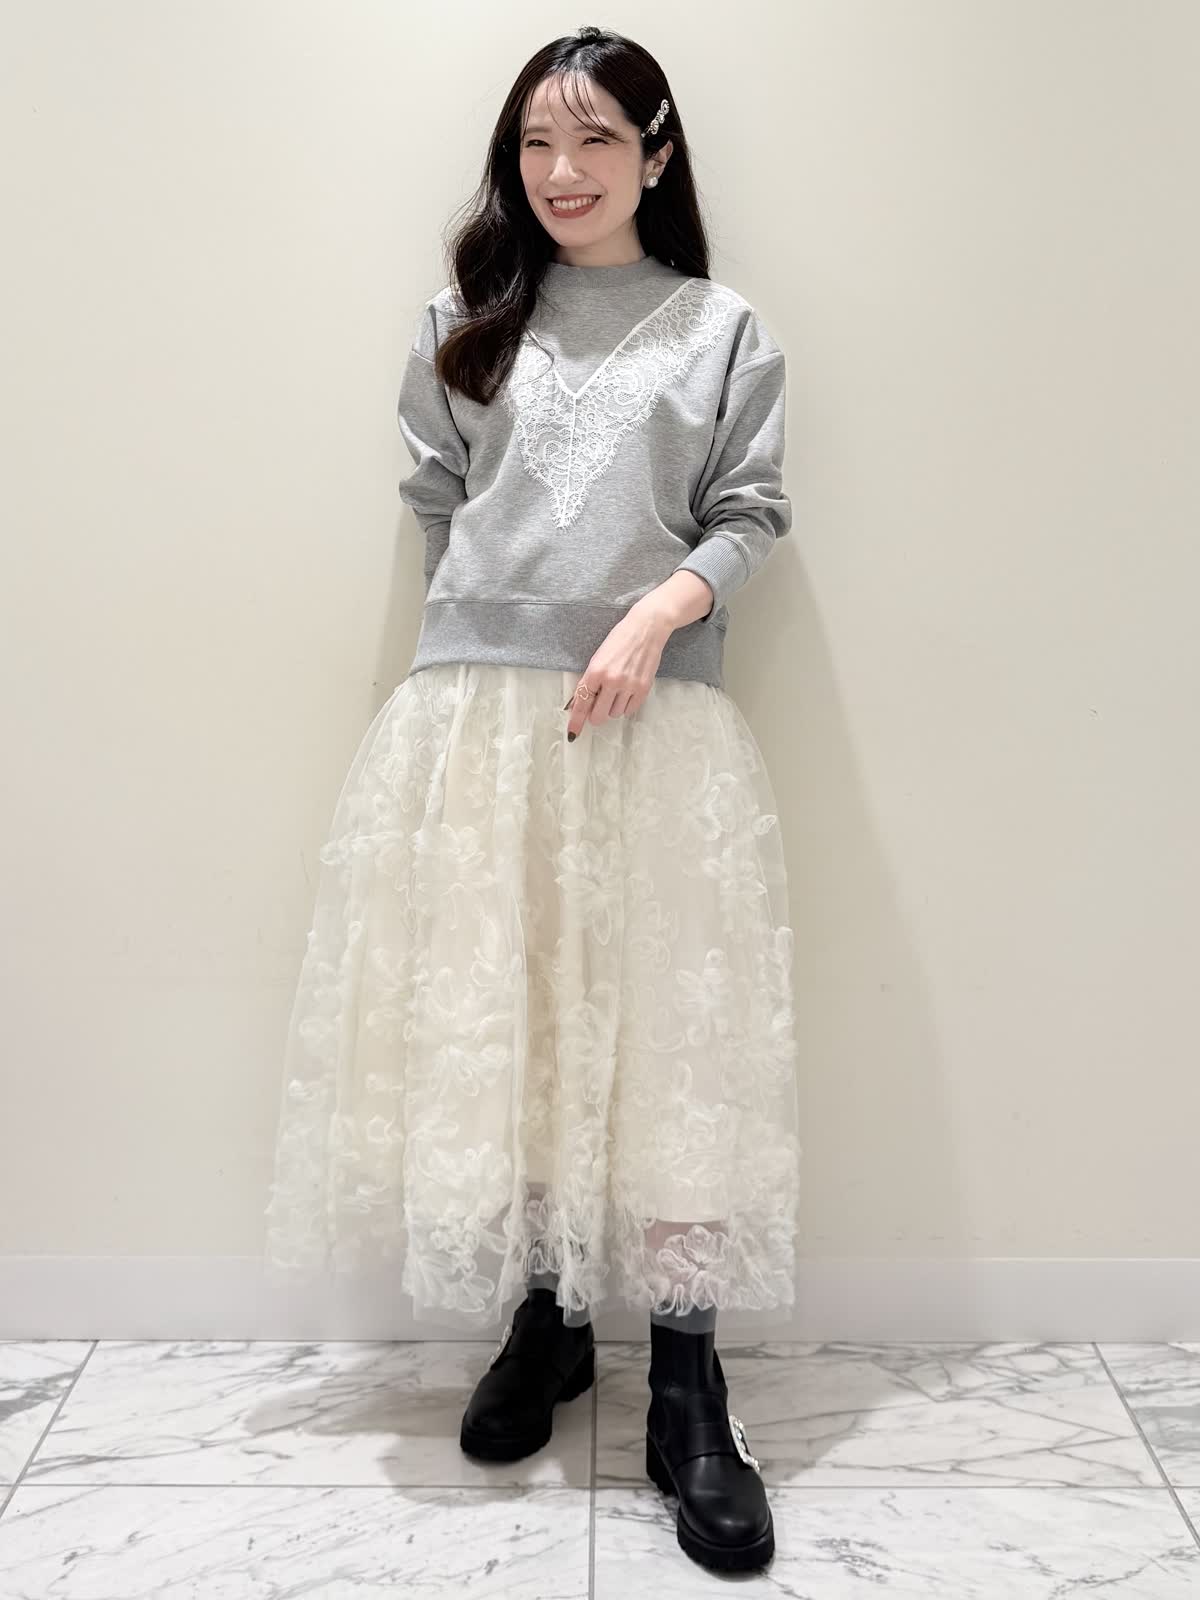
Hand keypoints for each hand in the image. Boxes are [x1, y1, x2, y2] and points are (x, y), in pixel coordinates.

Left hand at [564, 599, 673, 740]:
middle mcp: (612, 680)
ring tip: (617, 689)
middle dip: (596, 714)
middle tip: (599, 705)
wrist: (646, 629)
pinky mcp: (643, 688)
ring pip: (615, 714)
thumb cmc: (619, 640)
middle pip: (599, 716)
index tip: (573, 734)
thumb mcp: (598, 658)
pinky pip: (630, 710)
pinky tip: (627, 690)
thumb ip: (589, 682)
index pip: (582, 703)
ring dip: (612, 707)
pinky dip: (626, 705)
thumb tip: (579, 704)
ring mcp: (629, 686)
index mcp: (596, 671)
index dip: (577, 721)